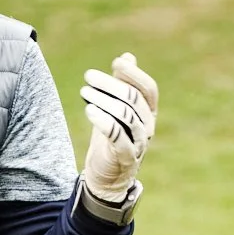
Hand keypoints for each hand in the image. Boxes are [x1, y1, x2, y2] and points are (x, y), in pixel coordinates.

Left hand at [82, 53, 157, 201]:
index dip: (134, 73)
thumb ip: (123, 86)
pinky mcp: (125, 157)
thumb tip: (127, 57)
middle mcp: (148, 126)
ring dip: (103, 100)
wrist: (107, 177)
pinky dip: (103, 121)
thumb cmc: (112, 140)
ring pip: (126, 115)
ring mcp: (139, 143)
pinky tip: (89, 110)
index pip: (149, 89)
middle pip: (134, 99)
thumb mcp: (116, 110)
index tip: (115, 63)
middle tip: (88, 76)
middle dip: (110, 84)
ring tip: (85, 91)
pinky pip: (118, 136)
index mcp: (149, 113)